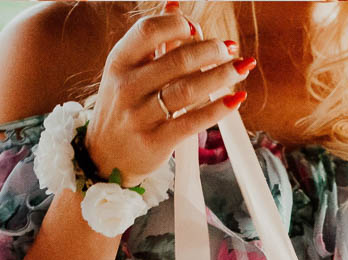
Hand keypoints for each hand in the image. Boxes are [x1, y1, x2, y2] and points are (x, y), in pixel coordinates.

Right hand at [85, 4, 253, 185]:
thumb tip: (176, 4)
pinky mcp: (155, 142)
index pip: (149, 31)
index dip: (177, 24)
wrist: (105, 156)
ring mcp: (140, 116)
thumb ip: (152, 40)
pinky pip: (192, 122)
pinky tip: (237, 98)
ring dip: (221, 75)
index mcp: (119, 62)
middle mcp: (127, 87)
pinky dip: (218, 109)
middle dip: (210, 50)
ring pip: (188, 90)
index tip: (196, 28)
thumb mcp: (128, 70)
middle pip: (177, 60)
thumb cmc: (124, 106)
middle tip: (229, 49)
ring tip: (241, 67)